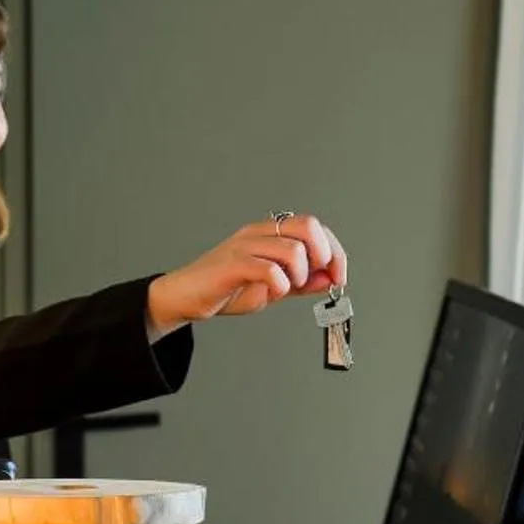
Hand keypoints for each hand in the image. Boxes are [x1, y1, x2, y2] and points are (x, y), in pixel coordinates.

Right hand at [146, 214, 347, 340]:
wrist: (185, 296)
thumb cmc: (227, 288)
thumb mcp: (273, 287)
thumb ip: (302, 282)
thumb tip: (331, 278)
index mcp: (271, 233)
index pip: (315, 227)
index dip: (334, 251)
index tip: (338, 276)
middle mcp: (259, 233)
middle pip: (309, 227)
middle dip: (323, 256)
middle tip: (313, 280)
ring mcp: (245, 246)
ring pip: (293, 250)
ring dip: (298, 276)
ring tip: (283, 289)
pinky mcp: (232, 264)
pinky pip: (268, 270)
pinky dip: (279, 286)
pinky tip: (270, 293)